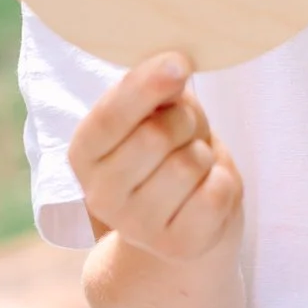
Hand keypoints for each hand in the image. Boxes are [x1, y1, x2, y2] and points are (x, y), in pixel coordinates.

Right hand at [66, 53, 244, 262]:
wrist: (187, 221)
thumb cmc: (170, 152)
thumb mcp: (156, 114)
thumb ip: (157, 92)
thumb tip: (173, 66)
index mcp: (84, 154)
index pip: (109, 116)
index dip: (146, 85)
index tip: (179, 61)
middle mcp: (99, 195)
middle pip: (156, 135)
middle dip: (184, 122)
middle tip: (185, 133)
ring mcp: (136, 227)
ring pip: (188, 164)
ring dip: (203, 154)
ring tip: (193, 165)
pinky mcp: (178, 246)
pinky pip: (216, 193)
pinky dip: (223, 181)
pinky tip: (207, 190)